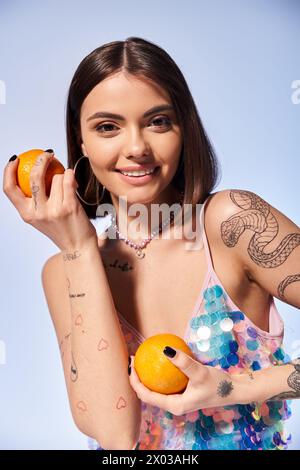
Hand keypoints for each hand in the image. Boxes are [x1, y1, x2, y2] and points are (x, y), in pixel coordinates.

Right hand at [3, 151, 97, 250]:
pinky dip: (71, 174)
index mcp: (27, 214)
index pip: (9, 189)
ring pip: (56, 177)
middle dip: (41, 160)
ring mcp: (54, 210)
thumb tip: (31, 170)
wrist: (79, 248)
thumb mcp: (42, 218)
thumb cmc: (62, 229)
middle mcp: (38, 213)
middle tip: (48, 154)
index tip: (15, 159)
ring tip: (68, 184)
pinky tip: (72, 176)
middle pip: (32, 177)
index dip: (8, 171)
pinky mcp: (69, 207)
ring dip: (63, 176)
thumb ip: (35, 200)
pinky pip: (68, 180)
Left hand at [129, 348, 248, 415]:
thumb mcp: (200, 372)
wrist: (234, 390)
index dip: (135, 381)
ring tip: (141, 357)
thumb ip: (183, 362)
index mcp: (175, 406)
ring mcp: (179, 399)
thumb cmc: (218, 384)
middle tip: (133, 359)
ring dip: (147, 375)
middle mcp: (174, 405)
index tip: (131, 364)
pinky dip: (160, 372)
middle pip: (148, 393)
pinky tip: (160, 357)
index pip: (146, 395)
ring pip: (157, 388)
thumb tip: (166, 350)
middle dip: (137, 377)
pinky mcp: (183, 392)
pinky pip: (167, 382)